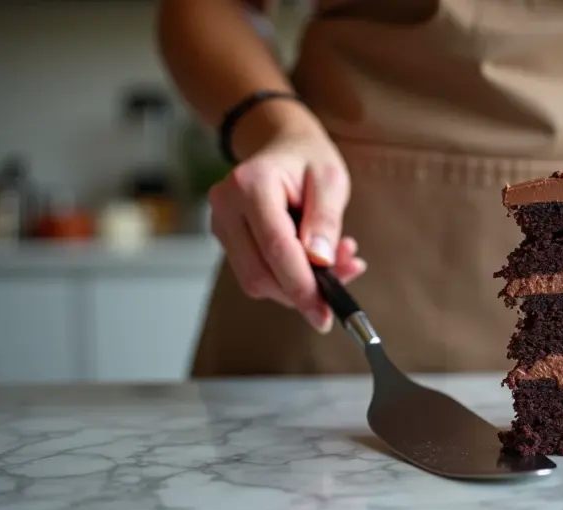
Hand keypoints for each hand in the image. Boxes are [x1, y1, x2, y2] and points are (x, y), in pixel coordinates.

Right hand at [208, 127, 365, 333]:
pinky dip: (287, 277)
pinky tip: (314, 263)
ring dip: (297, 286)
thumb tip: (320, 262)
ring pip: (256, 280)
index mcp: (252, 184)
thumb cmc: (308, 159)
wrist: (281, 144)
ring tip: (336, 267)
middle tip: (341, 286)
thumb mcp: (331, 180)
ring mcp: (221, 223)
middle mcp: (226, 205)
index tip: (325, 312)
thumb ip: (325, 220)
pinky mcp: (226, 238)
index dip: (302, 286)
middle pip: (260, 273)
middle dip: (302, 291)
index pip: (276, 248)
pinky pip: (255, 271)